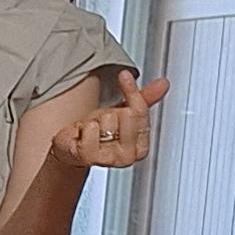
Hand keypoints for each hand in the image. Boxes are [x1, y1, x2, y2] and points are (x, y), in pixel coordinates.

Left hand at [53, 72, 167, 168]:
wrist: (71, 150)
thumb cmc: (98, 133)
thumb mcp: (122, 113)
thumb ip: (144, 99)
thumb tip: (163, 83)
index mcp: (140, 147)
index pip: (141, 111)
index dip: (132, 91)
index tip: (124, 75)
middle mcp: (128, 156)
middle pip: (125, 114)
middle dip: (109, 112)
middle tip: (101, 122)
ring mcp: (109, 159)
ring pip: (107, 120)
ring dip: (94, 120)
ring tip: (90, 130)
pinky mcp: (88, 157)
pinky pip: (90, 129)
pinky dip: (82, 127)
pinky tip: (80, 135)